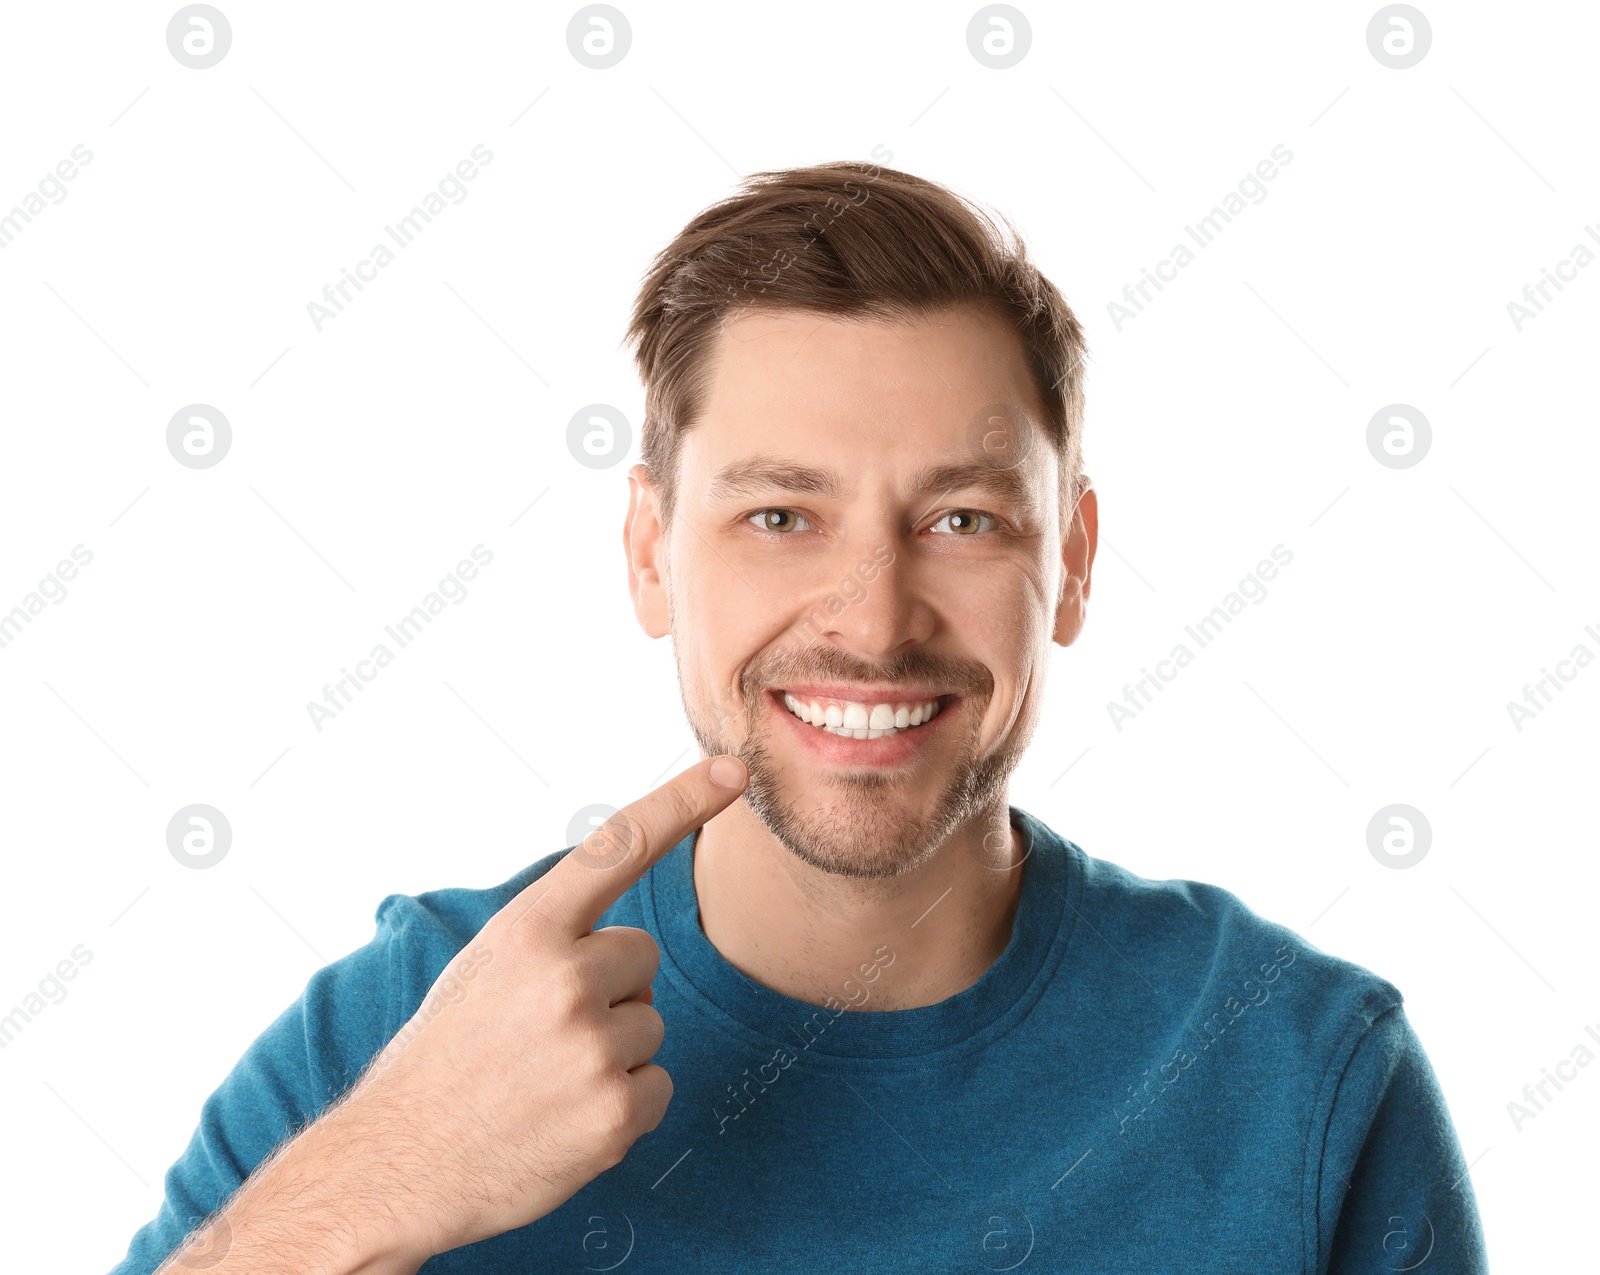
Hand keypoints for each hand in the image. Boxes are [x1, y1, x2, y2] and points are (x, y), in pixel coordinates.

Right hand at [329, 754, 748, 1262]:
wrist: (394, 1166)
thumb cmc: (446, 1060)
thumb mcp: (485, 968)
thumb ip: (556, 938)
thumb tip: (634, 941)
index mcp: (527, 931)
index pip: (618, 847)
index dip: (683, 802)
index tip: (734, 769)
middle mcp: (565, 978)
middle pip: (642, 956)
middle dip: (608, 989)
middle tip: (540, 1034)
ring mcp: (592, 1048)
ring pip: (650, 1024)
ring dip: (613, 1053)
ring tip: (542, 1081)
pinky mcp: (615, 1115)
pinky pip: (658, 1086)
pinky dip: (623, 1108)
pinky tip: (564, 1123)